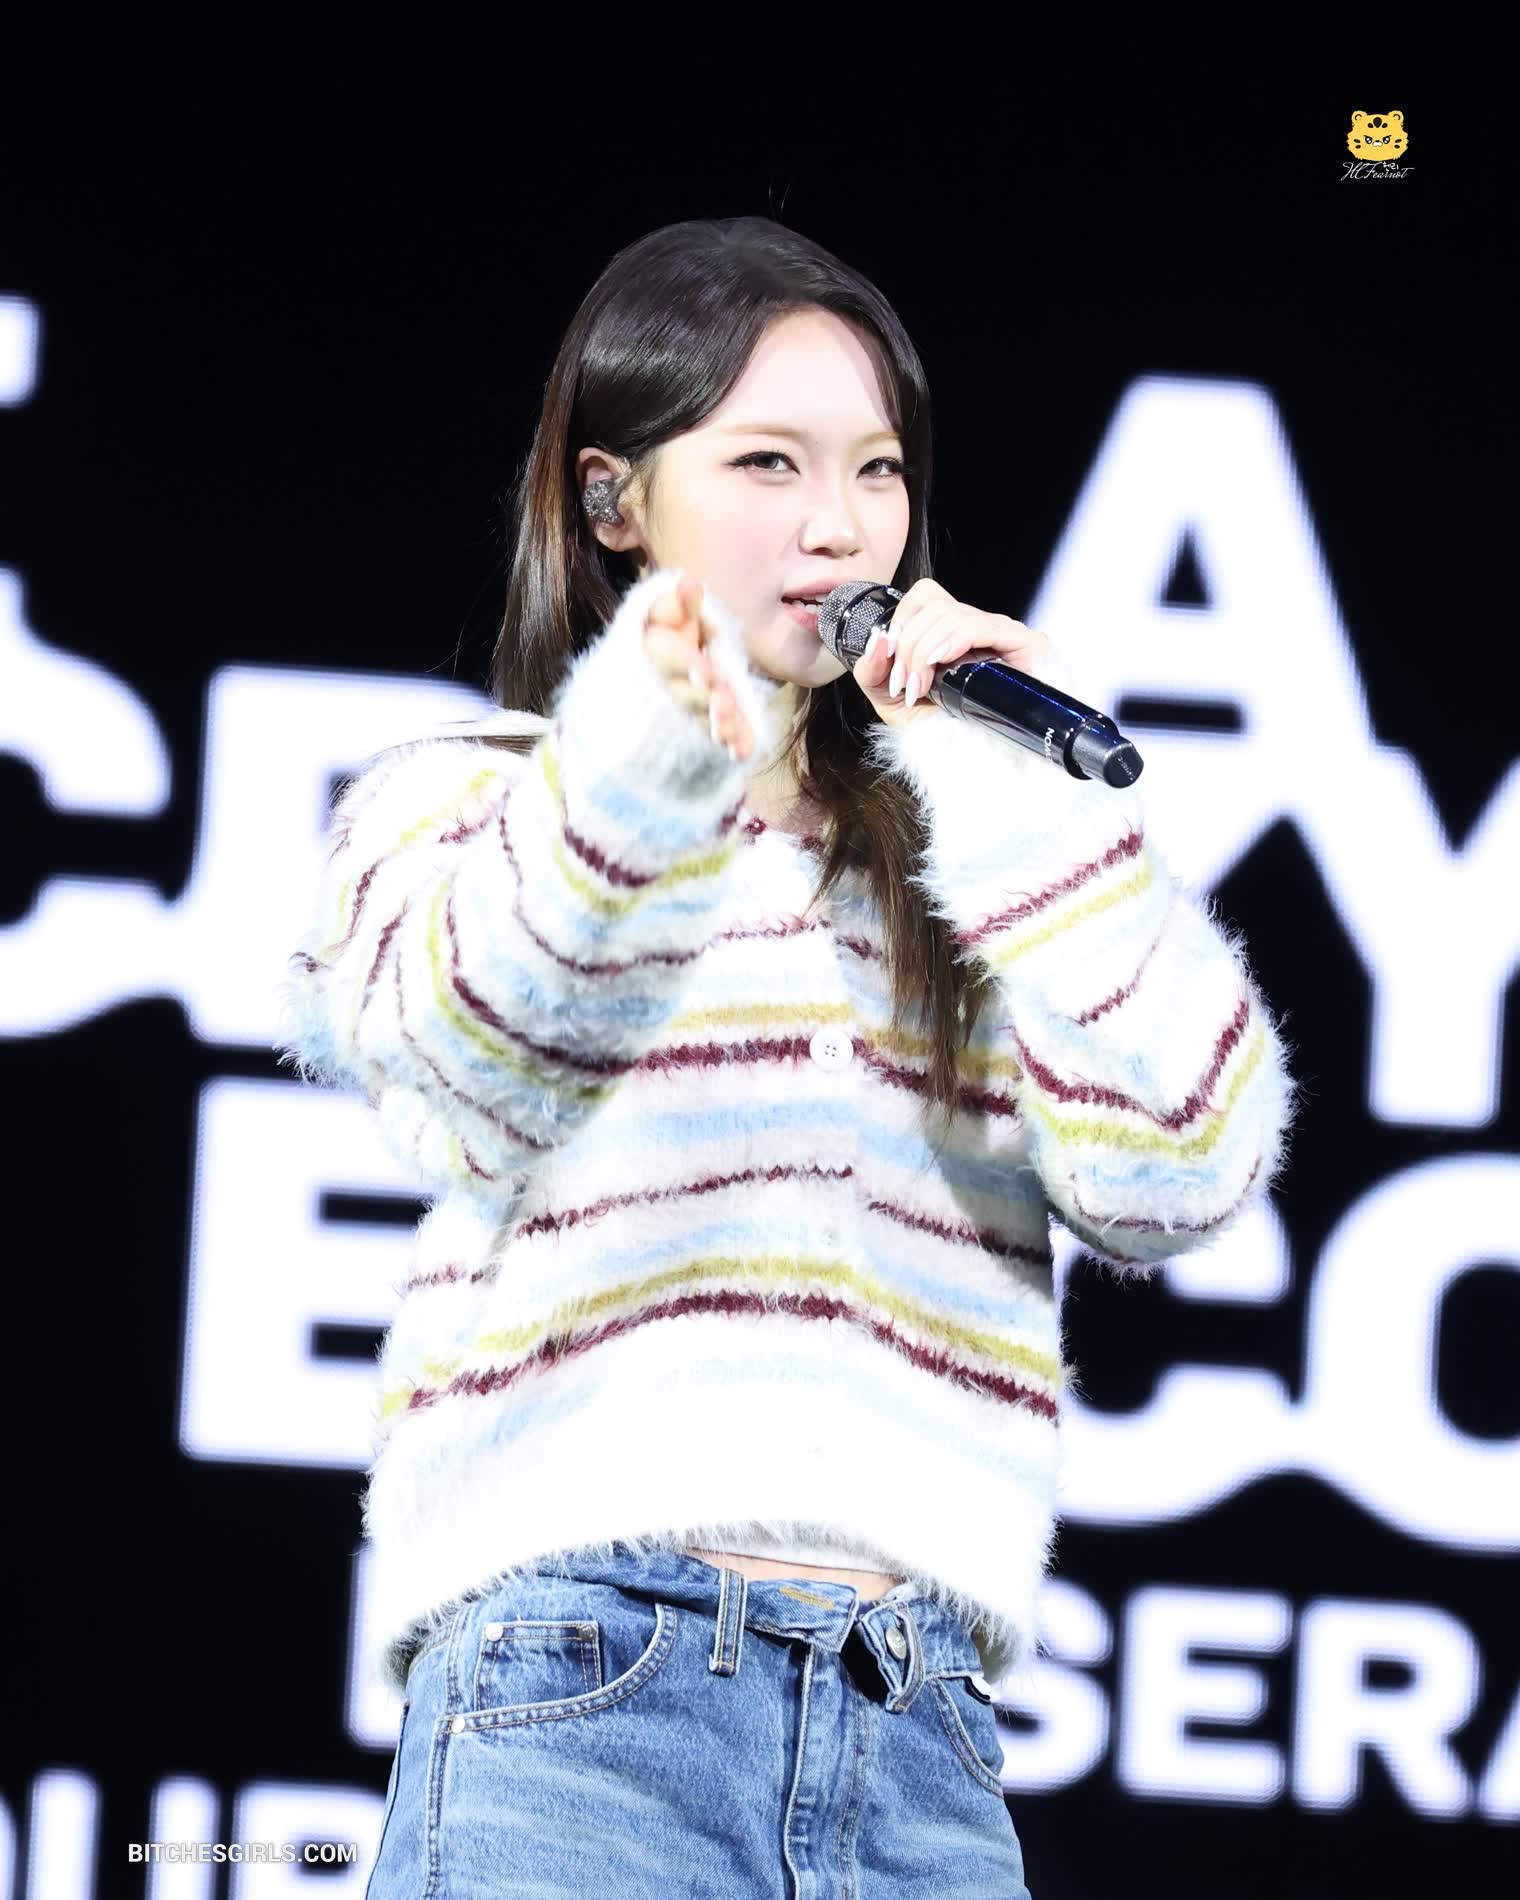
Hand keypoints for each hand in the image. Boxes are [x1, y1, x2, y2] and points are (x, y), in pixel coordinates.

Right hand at [643, 572, 754, 761]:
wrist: (658, 676)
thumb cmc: (672, 636)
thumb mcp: (673, 617)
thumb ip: (680, 605)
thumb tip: (688, 581)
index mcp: (658, 650)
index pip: (668, 656)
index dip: (688, 666)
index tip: (708, 676)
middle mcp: (667, 681)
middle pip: (683, 692)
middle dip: (704, 699)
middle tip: (724, 706)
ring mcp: (682, 708)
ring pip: (698, 718)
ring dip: (716, 725)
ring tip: (730, 734)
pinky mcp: (699, 726)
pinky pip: (715, 736)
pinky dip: (731, 743)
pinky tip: (742, 751)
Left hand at [851, 578, 1053, 729]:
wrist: (967, 763)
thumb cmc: (934, 731)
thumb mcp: (890, 701)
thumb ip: (871, 670)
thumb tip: (877, 640)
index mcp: (949, 632)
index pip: (925, 596)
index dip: (901, 622)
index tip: (891, 663)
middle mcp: (977, 628)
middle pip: (934, 605)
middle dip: (909, 646)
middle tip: (906, 685)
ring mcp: (1003, 634)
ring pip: (953, 614)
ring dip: (925, 651)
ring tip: (920, 688)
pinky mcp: (1027, 644)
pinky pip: (984, 626)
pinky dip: (955, 639)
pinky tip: (940, 661)